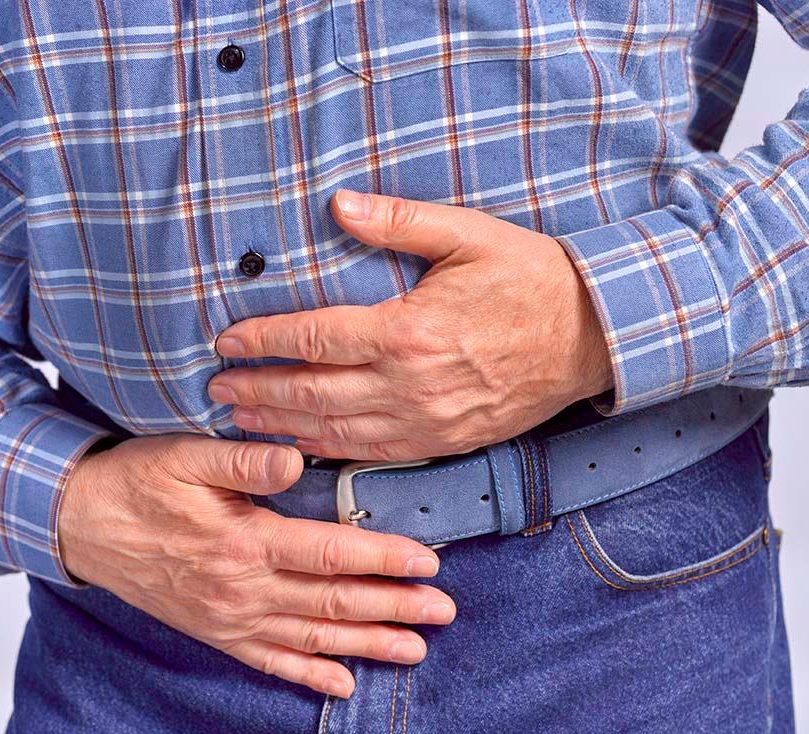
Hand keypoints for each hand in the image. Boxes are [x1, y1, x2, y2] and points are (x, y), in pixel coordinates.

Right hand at [57, 434, 456, 697]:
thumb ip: (244, 458)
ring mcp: (228, 618)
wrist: (81, 525)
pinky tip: (340, 684)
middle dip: (394, 608)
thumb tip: (297, 460)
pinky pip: (268, 661)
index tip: (428, 562)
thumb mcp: (186, 455)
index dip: (383, 559)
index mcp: (243, 542)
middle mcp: (242, 589)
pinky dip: (307, 674)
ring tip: (414, 650)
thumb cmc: (138, 483)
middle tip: (444, 612)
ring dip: (366, 644)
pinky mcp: (214, 631)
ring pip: (311, 637)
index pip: (329, 555)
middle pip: (332, 602)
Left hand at [206, 189, 613, 460]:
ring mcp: (426, 420)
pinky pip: (373, 454)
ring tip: (241, 419)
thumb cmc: (530, 278)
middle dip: (258, 390)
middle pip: (312, 392)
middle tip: (216, 387)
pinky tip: (300, 446)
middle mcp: (410, 383)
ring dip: (282, 425)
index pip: (314, 338)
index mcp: (408, 330)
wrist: (593, 336)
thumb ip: (398, 222)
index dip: (263, 340)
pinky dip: (328, 451)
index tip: (225, 341)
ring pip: (335, 430)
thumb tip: (338, 203)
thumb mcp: (467, 234)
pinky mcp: (443, 441)